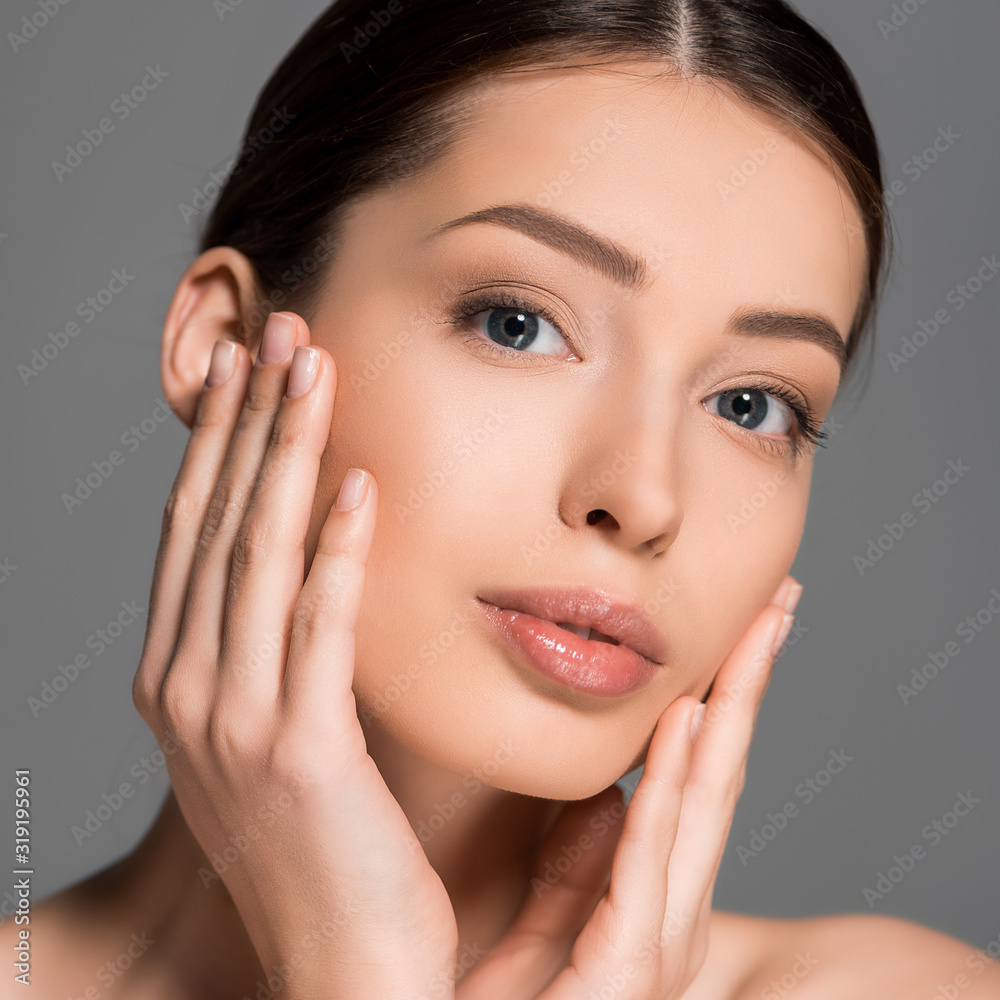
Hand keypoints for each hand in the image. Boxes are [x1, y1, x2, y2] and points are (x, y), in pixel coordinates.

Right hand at [132, 312, 458, 998]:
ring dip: (289, 455)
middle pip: (218, 523)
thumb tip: (316, 557)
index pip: (198, 532)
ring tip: (316, 371)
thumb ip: (281, 647)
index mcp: (179, 680)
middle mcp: (186, 692)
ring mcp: (234, 725)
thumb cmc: (323, 844)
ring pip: (258, 557)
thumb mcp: (277, 732)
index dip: (225, 443)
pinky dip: (337, 553)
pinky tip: (361, 485)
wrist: (340, 966)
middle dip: (251, 421)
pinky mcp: (300, 755)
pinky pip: (318, 630)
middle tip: (284, 331)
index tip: (258, 366)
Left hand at [454, 577, 800, 999]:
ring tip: (755, 630)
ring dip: (732, 711)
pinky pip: (647, 864)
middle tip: (779, 601)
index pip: (696, 773)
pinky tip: (688, 721)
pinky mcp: (621, 979)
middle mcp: (666, 913)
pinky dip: (671, 790)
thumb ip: (584, 857)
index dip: (727, 695)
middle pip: (718, 774)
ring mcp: (655, 947)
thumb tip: (610, 790)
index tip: (745, 622)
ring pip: (702, 804)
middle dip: (752, 686)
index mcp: (650, 894)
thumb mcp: (554, 915)